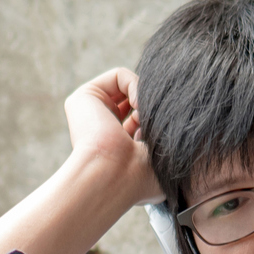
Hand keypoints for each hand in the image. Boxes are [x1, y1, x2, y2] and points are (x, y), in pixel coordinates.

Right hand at [64, 67, 162, 207]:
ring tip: (145, 119)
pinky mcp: (82, 97)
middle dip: (149, 110)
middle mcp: (100, 129)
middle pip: (135, 102)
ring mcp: (90, 113)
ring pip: (129, 88)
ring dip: (144, 100)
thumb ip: (164, 134)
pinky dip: (135, 86)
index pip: (141, 122)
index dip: (155, 124)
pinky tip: (138, 106)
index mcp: (115, 147)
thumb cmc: (138, 178)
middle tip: (151, 128)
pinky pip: (120, 76)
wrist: (113, 176)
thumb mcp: (159, 157)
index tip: (158, 139)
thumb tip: (171, 112)